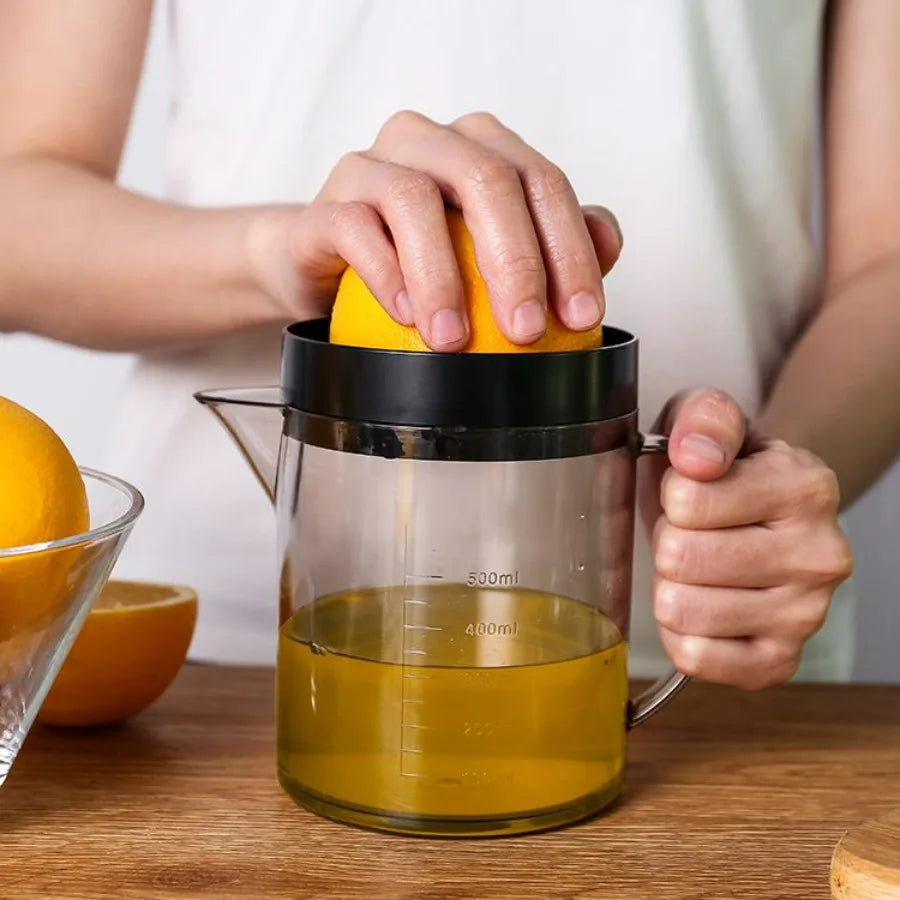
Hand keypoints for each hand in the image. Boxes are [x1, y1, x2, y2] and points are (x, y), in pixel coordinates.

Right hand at [246, 110, 622, 349]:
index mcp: (481, 147)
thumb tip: (608, 244)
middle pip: (486, 179)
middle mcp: (429, 142)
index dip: (570, 249)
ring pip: (413, 198)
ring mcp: (371, 166)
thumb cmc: (418, 260)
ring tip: (455, 340)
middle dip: (516, 260)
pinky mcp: (325, 206)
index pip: (541, 182)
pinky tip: (406, 317)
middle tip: (526, 331)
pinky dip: (385, 274)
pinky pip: (354, 227)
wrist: (328, 267)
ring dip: (442, 276)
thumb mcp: (492, 255)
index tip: (581, 317)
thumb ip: (552, 243)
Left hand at [640, 389, 853, 689]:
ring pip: (680, 608)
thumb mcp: (710, 421)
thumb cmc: (725, 472)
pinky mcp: (779, 661)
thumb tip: (696, 458)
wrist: (757, 516)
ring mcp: (806, 616)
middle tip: (694, 534)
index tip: (693, 492)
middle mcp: (820, 555)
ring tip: (700, 568)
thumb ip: (702, 419)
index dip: (671, 495)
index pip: (686, 499)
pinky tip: (703, 607)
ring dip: (671, 586)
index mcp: (807, 488)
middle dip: (669, 541)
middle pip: (679, 557)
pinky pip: (694, 657)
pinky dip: (680, 633)